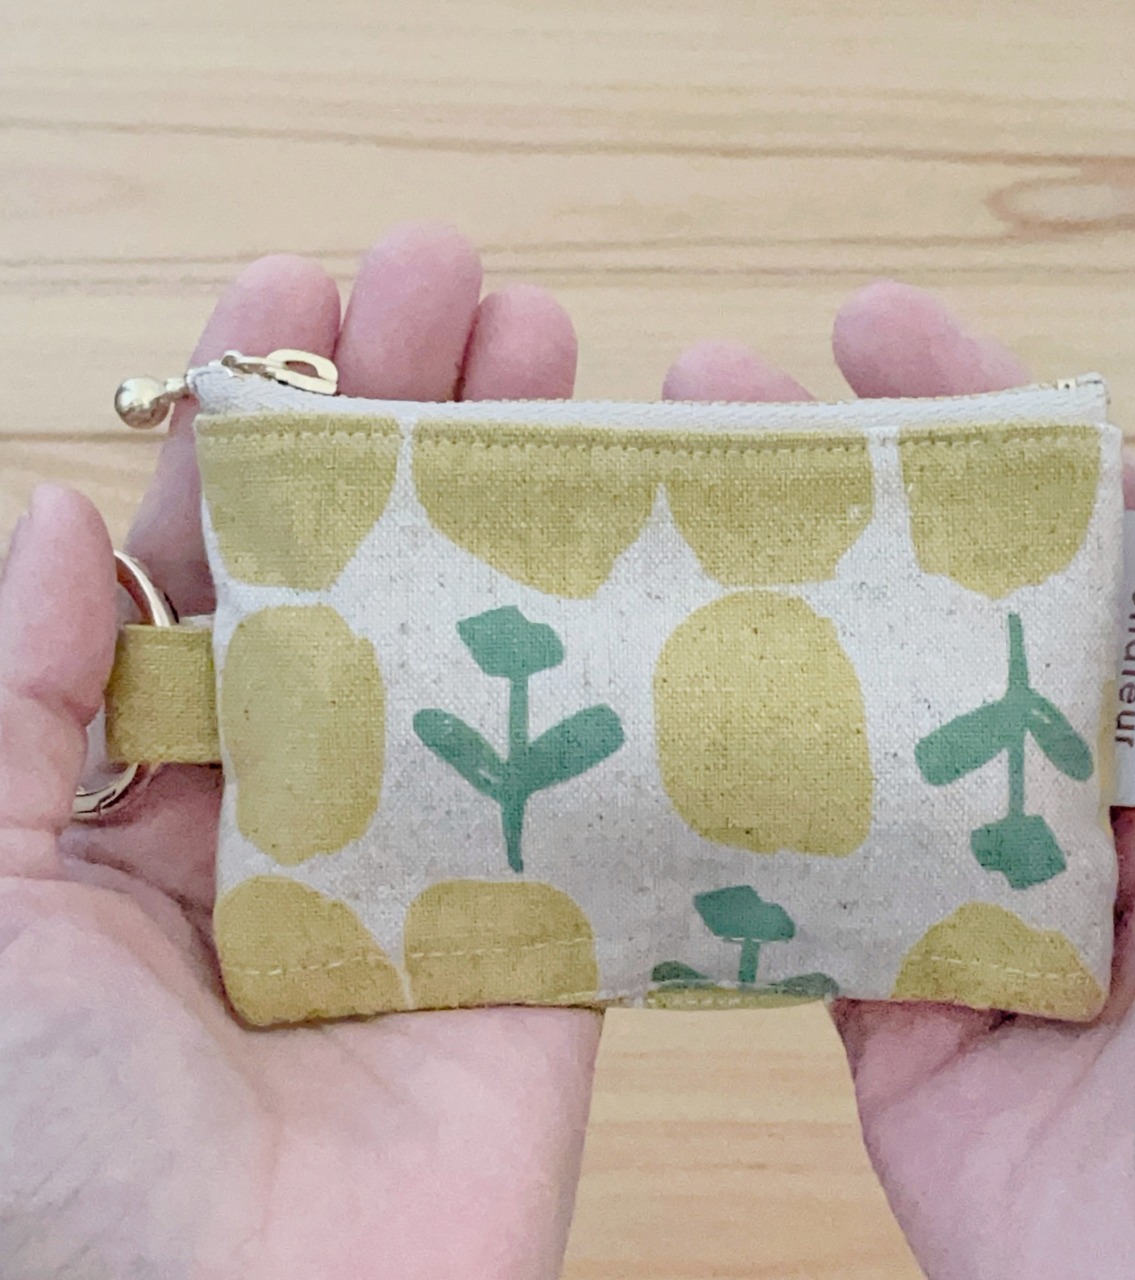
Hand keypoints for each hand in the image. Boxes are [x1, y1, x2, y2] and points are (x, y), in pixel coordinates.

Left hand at [0, 225, 597, 1279]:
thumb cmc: (59, 1152)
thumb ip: (11, 697)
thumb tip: (59, 514)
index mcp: (163, 774)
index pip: (219, 553)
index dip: (257, 417)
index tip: (301, 289)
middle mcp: (308, 787)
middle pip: (370, 563)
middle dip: (409, 409)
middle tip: (462, 284)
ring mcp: (439, 840)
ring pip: (490, 630)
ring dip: (522, 487)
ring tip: (560, 352)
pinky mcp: (549, 909)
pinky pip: (588, 758)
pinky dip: (619, 643)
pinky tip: (649, 524)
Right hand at [664, 284, 1134, 1279]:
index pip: (1061, 541)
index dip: (969, 421)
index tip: (866, 328)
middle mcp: (1064, 798)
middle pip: (925, 614)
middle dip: (816, 497)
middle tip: (697, 400)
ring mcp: (962, 895)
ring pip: (836, 736)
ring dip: (741, 631)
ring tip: (629, 529)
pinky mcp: (883, 1000)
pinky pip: (787, 891)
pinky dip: (715, 817)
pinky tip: (625, 717)